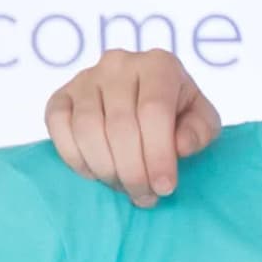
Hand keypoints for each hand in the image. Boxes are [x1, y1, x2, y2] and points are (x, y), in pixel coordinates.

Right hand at [42, 49, 220, 204]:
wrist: (147, 100)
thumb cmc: (180, 114)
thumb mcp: (203, 120)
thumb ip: (200, 131)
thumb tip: (181, 146)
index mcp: (158, 65)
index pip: (153, 112)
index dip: (158, 154)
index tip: (165, 187)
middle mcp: (118, 64)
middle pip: (120, 125)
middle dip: (134, 171)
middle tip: (146, 196)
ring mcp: (85, 78)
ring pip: (88, 130)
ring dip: (106, 169)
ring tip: (126, 189)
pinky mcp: (60, 95)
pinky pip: (59, 128)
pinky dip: (76, 158)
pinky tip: (97, 174)